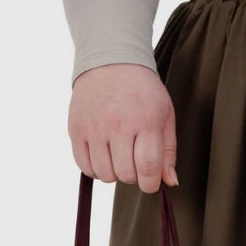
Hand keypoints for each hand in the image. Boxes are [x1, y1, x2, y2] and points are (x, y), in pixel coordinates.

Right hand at [67, 63, 178, 193]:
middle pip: (125, 174)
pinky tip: (103, 156)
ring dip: (114, 173)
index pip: (148, 168)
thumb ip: (168, 152)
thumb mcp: (165, 116)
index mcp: (145, 122)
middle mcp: (117, 124)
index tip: (151, 181)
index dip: (151, 184)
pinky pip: (84, 166)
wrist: (110, 61)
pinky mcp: (76, 128)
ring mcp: (94, 126)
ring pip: (104, 174)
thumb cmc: (143, 92)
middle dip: (133, 176)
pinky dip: (95, 169)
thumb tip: (170, 182)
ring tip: (118, 157)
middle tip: (134, 161)